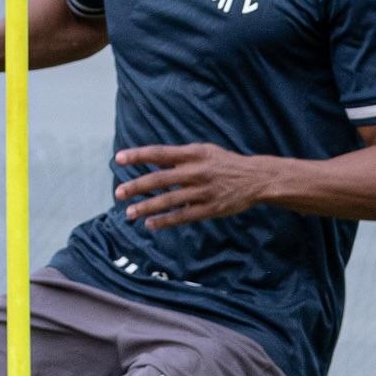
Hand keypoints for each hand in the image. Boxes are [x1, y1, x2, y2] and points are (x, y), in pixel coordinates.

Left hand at [114, 143, 268, 231]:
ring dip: (147, 207)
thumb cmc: (224, 163)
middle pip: (160, 178)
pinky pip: (183, 216)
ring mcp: (203, 191)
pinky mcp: (210, 208)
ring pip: (169, 200)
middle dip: (137, 186)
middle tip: (118, 192)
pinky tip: (150, 224)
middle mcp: (196, 171)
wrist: (256, 178)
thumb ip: (180, 156)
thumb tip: (151, 161)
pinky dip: (165, 220)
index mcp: (193, 153)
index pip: (160, 153)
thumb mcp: (204, 151)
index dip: (138, 155)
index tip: (119, 158)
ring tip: (129, 213)